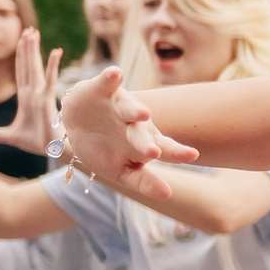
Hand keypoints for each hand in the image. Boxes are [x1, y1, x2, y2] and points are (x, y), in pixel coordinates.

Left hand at [0, 30, 61, 152]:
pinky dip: (52, 66)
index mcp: (26, 98)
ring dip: (34, 50)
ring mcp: (41, 94)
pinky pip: (50, 79)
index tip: (21, 42)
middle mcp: (34, 92)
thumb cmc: (37, 143)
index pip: (21, 73)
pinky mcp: (48, 100)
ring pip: (36, 67)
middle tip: (28, 29)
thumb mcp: (10, 137)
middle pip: (28, 65)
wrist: (52, 151)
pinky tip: (55, 52)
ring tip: (33, 33)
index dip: (21, 57)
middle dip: (27, 47)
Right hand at [59, 67, 198, 196]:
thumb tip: (167, 195)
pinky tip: (115, 74)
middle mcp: (136, 124)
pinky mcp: (102, 90)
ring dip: (135, 110)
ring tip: (144, 113)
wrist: (77, 126)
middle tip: (155, 152)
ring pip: (130, 108)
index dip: (177, 153)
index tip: (192, 155)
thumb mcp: (122, 171)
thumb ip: (144, 182)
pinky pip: (107, 82)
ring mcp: (120, 106)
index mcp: (145, 142)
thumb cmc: (107, 151)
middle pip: (144, 133)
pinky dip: (110, 77)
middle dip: (147, 142)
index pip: (166, 149)